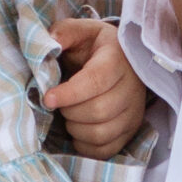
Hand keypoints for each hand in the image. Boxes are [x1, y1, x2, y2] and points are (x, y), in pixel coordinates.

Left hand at [45, 18, 146, 156]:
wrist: (121, 60)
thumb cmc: (93, 47)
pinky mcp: (131, 131)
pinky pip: (106, 150)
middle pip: (98, 110)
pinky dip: (85, 145)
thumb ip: (63, 33)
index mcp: (117, 60)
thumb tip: (49, 43)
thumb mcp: (80, 31)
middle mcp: (132, 88)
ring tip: (68, 115)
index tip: (48, 98)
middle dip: (69, 111)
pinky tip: (78, 129)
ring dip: (76, 128)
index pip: (96, 81)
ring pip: (101, 133)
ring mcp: (134, 113)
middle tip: (59, 103)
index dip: (69, 93)